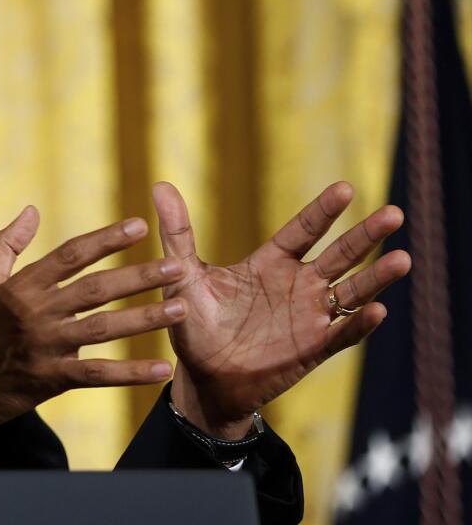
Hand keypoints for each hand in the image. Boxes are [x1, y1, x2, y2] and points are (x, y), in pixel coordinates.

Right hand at [0, 206, 185, 469]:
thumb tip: (31, 209)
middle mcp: (35, 311)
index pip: (71, 254)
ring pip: (103, 328)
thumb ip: (8, 244)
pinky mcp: (48, 379)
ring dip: (145, 318)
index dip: (106, 239)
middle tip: (179, 266)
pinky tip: (160, 368)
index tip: (140, 225)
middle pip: (96, 288)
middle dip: (140, 276)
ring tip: (181, 308)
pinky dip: (130, 373)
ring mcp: (43, 346)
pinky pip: (97, 375)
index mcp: (22, 285)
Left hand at [154, 181, 410, 437]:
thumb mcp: (184, 275)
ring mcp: (309, 317)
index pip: (303, 230)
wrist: (202, 377)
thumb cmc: (193, 324)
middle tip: (395, 213)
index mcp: (270, 263)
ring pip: (352, 292)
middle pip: (339, 255)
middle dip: (366, 235)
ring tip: (402, 258)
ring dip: (376, 277)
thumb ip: (178, 232)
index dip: (323, 212)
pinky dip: (359, 323)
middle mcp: (297, 285)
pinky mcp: (313, 349)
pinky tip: (377, 310)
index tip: (346, 188)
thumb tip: (160, 184)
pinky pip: (342, 334)